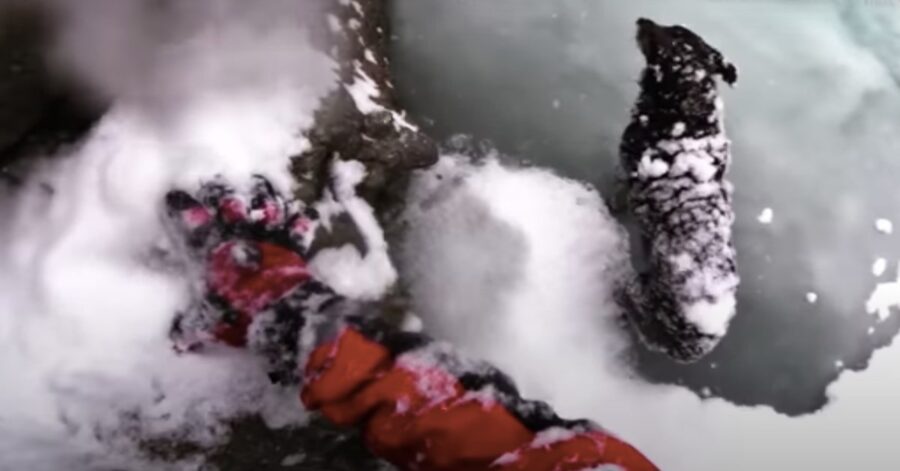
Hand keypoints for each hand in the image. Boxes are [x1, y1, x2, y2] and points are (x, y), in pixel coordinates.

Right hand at [163, 176, 318, 357]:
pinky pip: (297, 225)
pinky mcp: (293, 244)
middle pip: (225, 202)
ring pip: (261, 205)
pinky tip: (299, 211)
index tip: (173, 197)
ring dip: (259, 196)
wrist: (285, 313)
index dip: (180, 209)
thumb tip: (177, 340)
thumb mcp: (211, 324)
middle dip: (218, 192)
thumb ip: (192, 325)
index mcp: (212, 252)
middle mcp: (238, 237)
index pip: (189, 224)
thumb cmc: (242, 315)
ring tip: (257, 184)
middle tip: (214, 184)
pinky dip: (299, 219)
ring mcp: (267, 236)